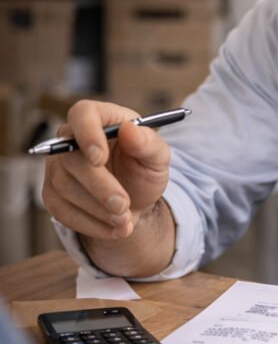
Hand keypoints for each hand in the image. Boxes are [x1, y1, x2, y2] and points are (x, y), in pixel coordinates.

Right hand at [42, 100, 170, 240]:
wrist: (135, 199)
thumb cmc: (143, 169)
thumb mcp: (157, 157)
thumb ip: (149, 143)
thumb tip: (130, 129)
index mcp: (100, 118)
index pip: (82, 114)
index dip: (87, 134)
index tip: (100, 159)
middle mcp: (71, 138)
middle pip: (71, 158)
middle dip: (100, 187)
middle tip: (123, 206)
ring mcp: (57, 167)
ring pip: (65, 187)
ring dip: (98, 209)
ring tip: (124, 219)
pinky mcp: (52, 194)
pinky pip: (62, 211)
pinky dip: (90, 224)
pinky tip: (113, 229)